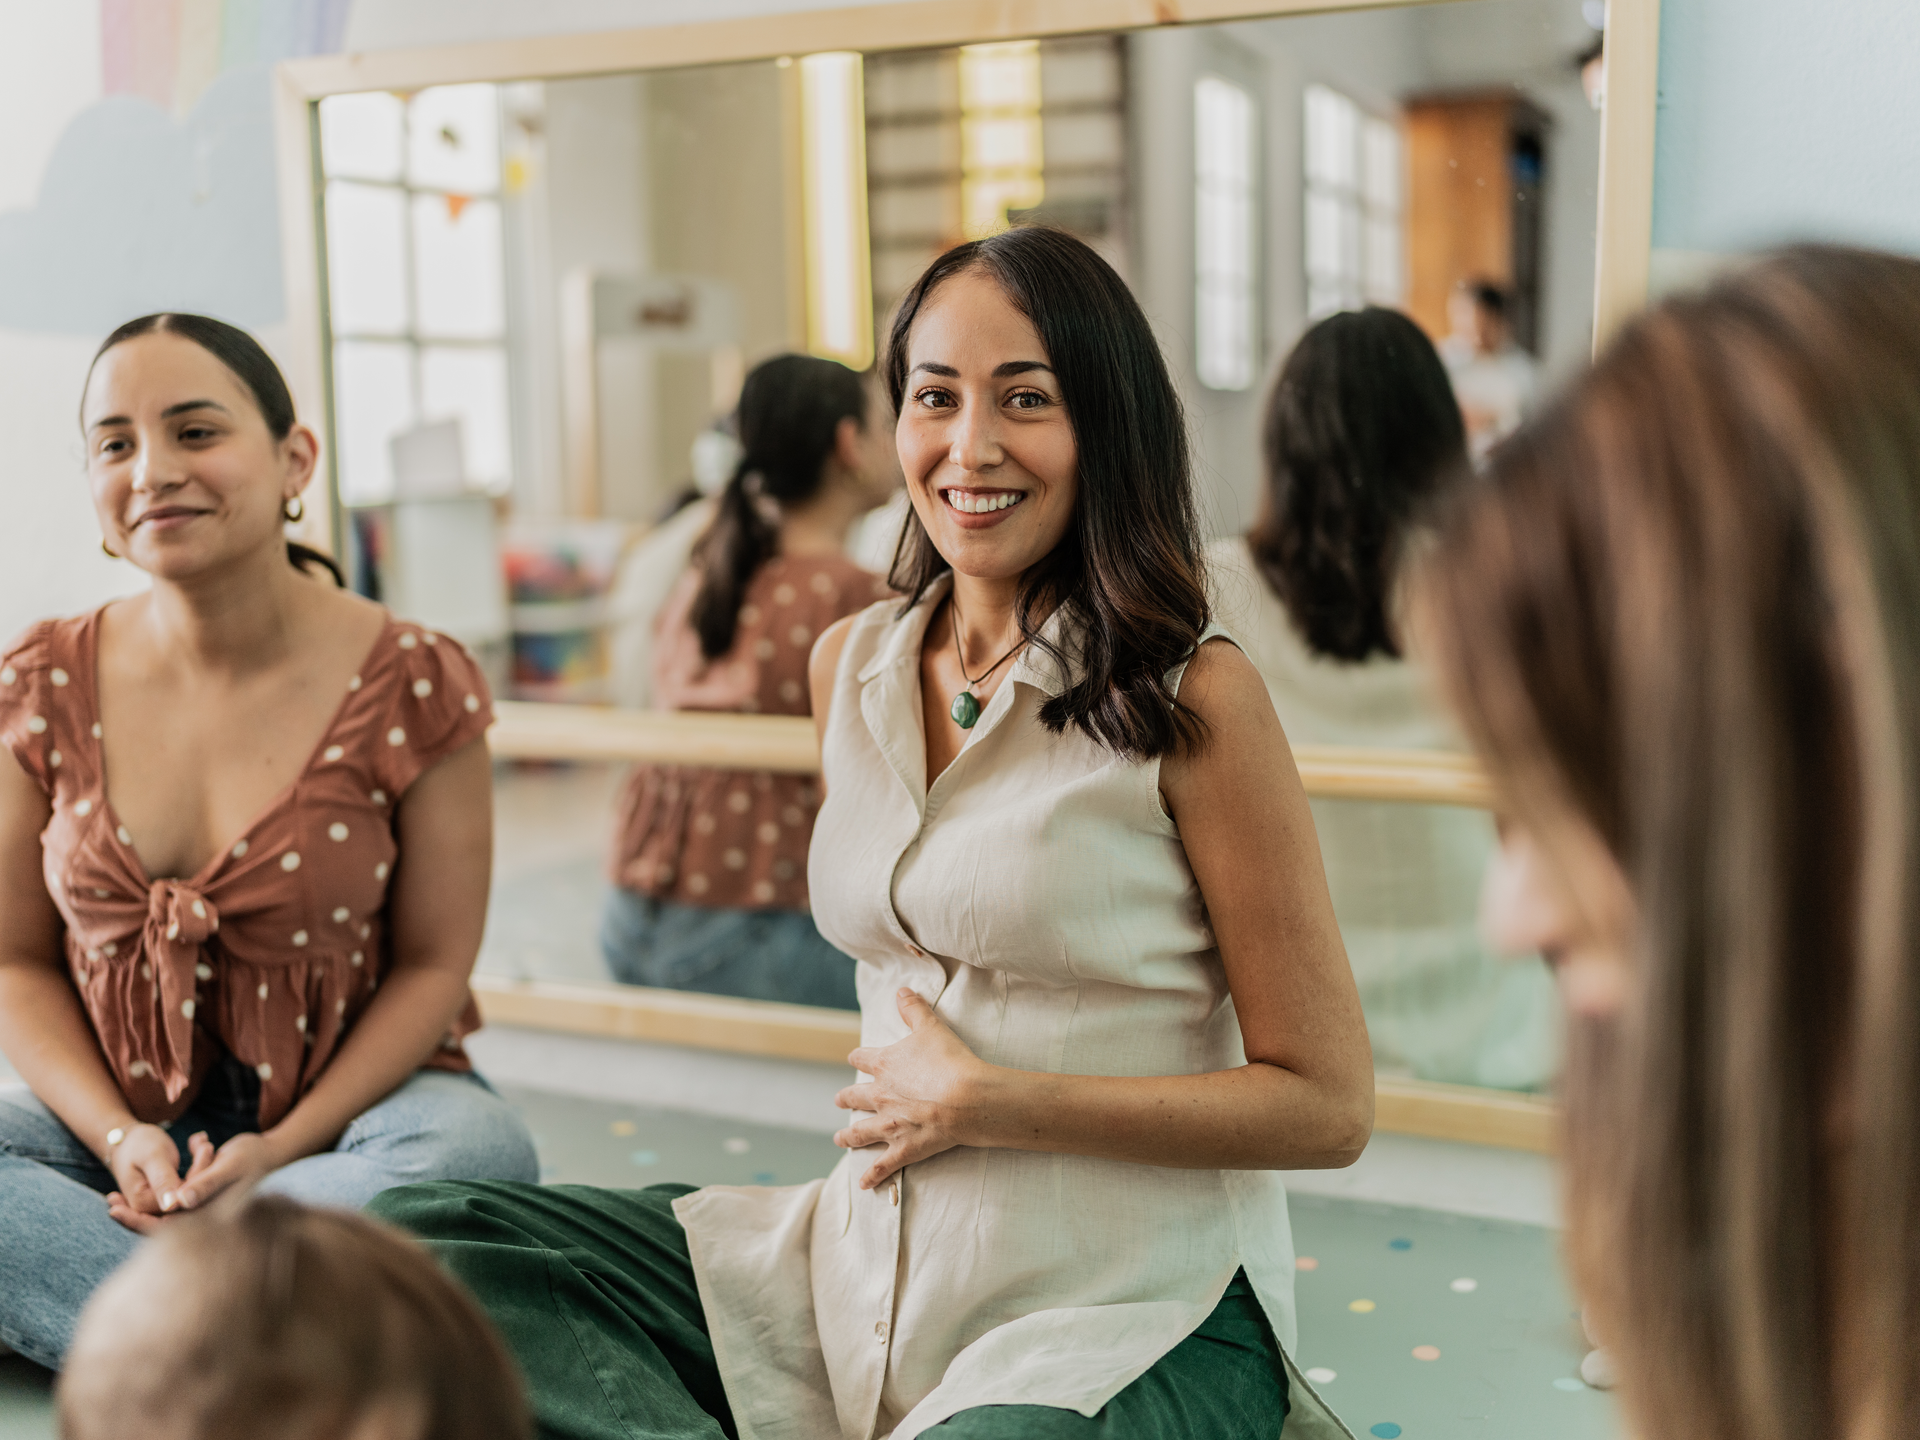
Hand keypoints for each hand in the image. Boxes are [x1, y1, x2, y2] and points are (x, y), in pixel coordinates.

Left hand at [106, 1131, 278, 1231]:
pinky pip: (169, 1207)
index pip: (167, 1229)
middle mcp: (205, 1220)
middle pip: (160, 1227)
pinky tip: (135, 1190)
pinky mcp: (199, 1205)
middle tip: (108, 1202)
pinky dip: (152, 1199)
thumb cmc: (254, 1158)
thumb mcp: (230, 1166)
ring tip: (114, 1195)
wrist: (272, 1153)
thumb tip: (179, 1202)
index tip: (113, 1210)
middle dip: (133, 1215)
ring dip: (140, 1206)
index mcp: (211, 1217)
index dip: (138, 1222)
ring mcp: (201, 1214)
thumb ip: (206, 1185)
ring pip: (161, 1217)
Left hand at [835, 988, 992, 1188]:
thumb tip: (901, 990)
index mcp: (884, 1065)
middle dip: (847, 1098)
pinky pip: (884, 1166)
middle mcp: (881, 1096)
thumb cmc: (949, 1060)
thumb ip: (914, 1008)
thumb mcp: (931, 1027)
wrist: (965, 1098)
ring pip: (862, 1132)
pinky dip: (873, 1176)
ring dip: (850, 1136)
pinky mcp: (905, 1149)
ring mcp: (890, 1125)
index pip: (863, 1058)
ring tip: (839, 1139)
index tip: (855, 1058)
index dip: (859, 1057)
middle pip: (857, 1097)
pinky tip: (863, 1184)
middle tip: (840, 1101)